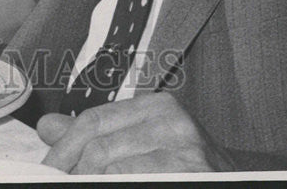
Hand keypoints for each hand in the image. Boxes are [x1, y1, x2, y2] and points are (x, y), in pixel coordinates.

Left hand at [38, 92, 236, 173]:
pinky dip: (114, 185)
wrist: (238, 181)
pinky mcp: (191, 174)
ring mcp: (186, 151)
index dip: (63, 147)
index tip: (48, 168)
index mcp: (157, 106)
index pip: (93, 119)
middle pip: (99, 146)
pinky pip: (133, 180)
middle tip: (59, 181)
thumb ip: (98, 133)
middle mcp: (173, 121)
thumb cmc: (187, 168)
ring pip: (112, 168)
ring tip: (81, 185)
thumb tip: (48, 126)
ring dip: (90, 180)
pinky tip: (112, 186)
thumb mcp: (143, 141)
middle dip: (73, 169)